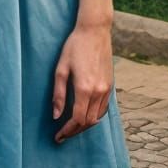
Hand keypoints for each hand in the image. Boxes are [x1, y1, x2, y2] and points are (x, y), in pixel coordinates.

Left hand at [51, 21, 112, 142]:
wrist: (95, 31)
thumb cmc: (74, 46)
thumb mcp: (61, 68)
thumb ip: (58, 93)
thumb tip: (56, 115)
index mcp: (84, 88)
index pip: (77, 119)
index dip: (67, 131)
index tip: (58, 136)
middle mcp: (98, 91)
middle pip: (88, 122)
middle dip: (75, 131)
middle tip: (63, 135)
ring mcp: (107, 88)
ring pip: (97, 117)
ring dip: (85, 126)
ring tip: (72, 128)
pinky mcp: (111, 85)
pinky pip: (104, 108)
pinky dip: (94, 117)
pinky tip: (85, 116)